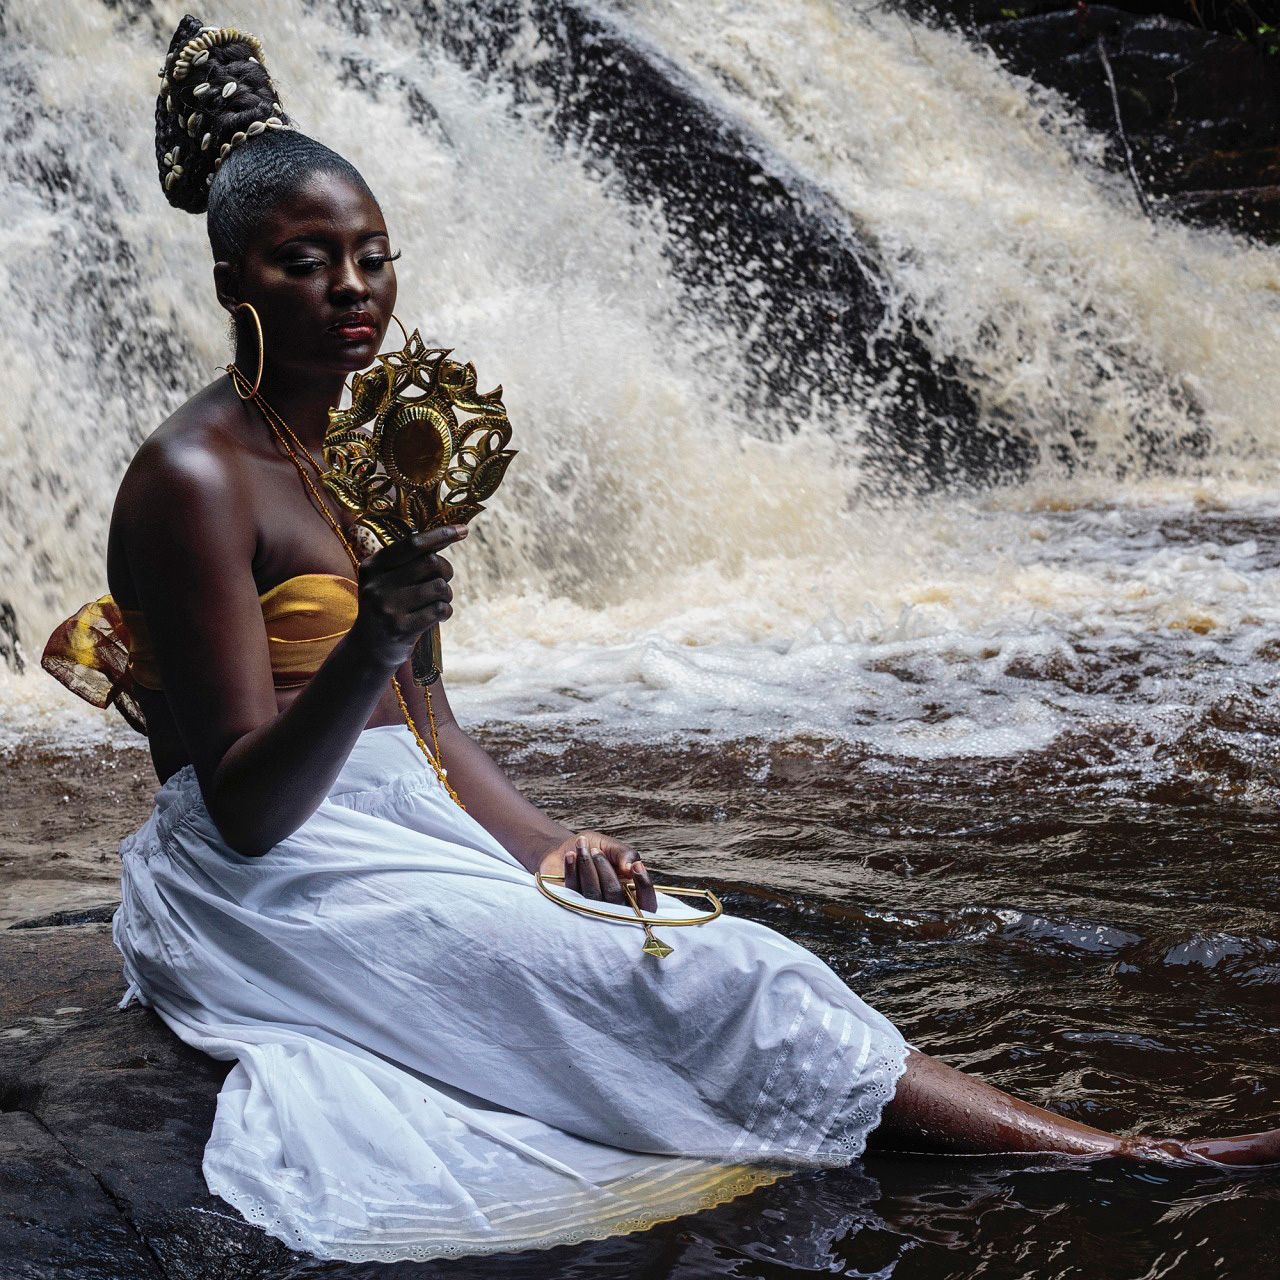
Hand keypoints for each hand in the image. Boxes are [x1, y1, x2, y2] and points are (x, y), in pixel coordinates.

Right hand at [347, 525, 467, 670]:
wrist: (369, 648)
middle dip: (446, 570)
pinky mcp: (401, 628)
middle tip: (444, 579)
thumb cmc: (387, 606)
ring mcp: (388, 607)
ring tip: (439, 600)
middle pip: (431, 563)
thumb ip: (409, 560)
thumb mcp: (385, 580)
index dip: (440, 535)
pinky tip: (438, 615)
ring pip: (439, 587)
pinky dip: (446, 611)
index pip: (412, 544)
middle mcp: (377, 585)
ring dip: (447, 593)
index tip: (463, 530)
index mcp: (372, 566)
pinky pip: (440, 610)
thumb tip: (444, 535)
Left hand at [538, 831, 657, 912]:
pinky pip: (573, 891)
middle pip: (615, 896)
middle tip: (596, 850)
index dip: (644, 887)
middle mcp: (614, 907)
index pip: (647, 904)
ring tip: (582, 847)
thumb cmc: (595, 848)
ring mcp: (591, 909)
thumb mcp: (613, 847)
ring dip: (588, 866)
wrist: (567, 849)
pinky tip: (571, 855)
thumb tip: (630, 868)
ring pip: (593, 894)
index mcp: (631, 894)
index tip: (636, 866)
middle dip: (605, 868)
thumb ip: (626, 855)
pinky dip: (572, 870)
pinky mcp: (571, 905)